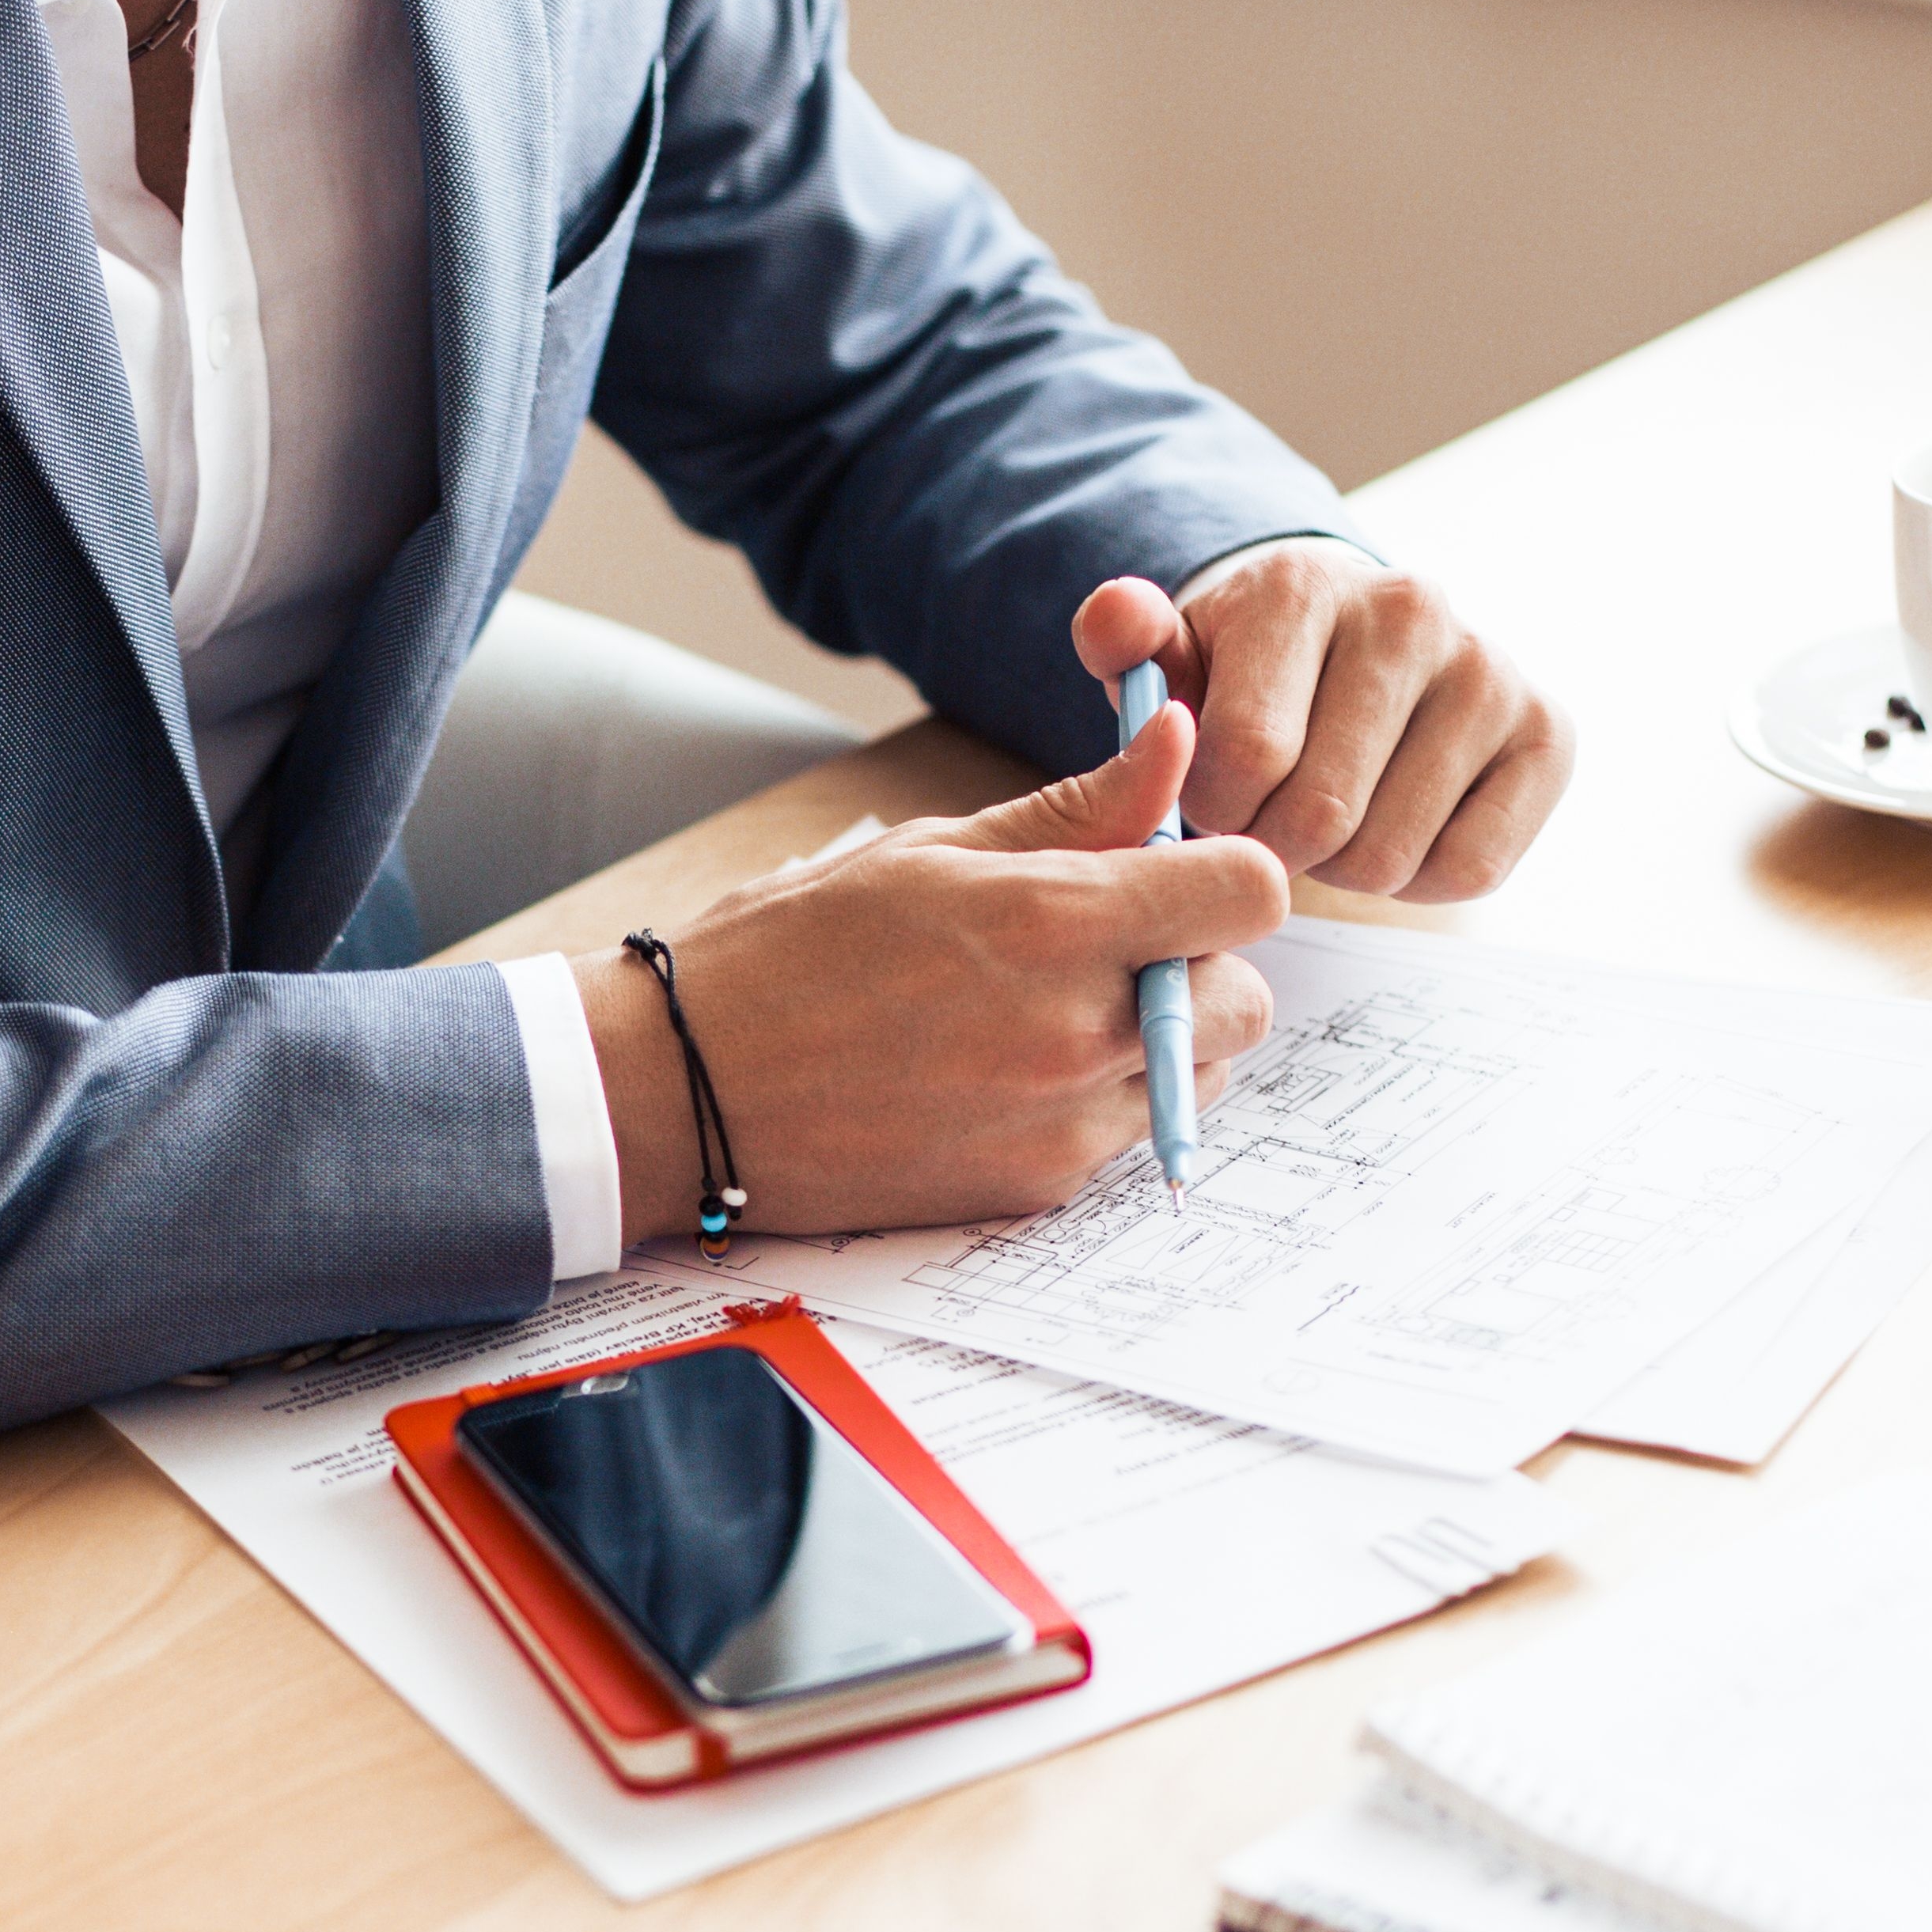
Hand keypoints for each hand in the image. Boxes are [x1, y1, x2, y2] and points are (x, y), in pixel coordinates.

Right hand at [575, 703, 1285, 1244]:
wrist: (682, 1092)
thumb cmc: (787, 952)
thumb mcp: (931, 851)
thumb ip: (1076, 808)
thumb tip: (1175, 741)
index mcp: (1053, 922)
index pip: (1249, 893)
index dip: (1229, 872)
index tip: (1180, 870)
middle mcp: (1075, 1033)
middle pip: (1248, 1001)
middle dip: (1201, 964)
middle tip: (1113, 944)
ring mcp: (1059, 1125)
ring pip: (1199, 1079)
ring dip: (1158, 1040)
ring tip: (1049, 1009)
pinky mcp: (1033, 1190)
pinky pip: (1123, 1137)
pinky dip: (1095, 1102)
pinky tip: (1002, 1070)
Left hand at [1070, 544, 1572, 901]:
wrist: (1355, 643)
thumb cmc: (1248, 673)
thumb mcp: (1171, 655)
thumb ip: (1123, 636)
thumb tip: (1119, 615)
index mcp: (1303, 588)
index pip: (1245, 756)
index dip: (1216, 808)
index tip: (1219, 790)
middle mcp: (1412, 611)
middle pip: (1318, 817)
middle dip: (1276, 844)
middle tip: (1275, 815)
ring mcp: (1491, 671)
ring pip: (1388, 856)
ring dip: (1344, 866)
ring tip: (1336, 813)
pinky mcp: (1549, 734)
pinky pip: (1467, 871)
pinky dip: (1419, 879)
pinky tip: (1399, 823)